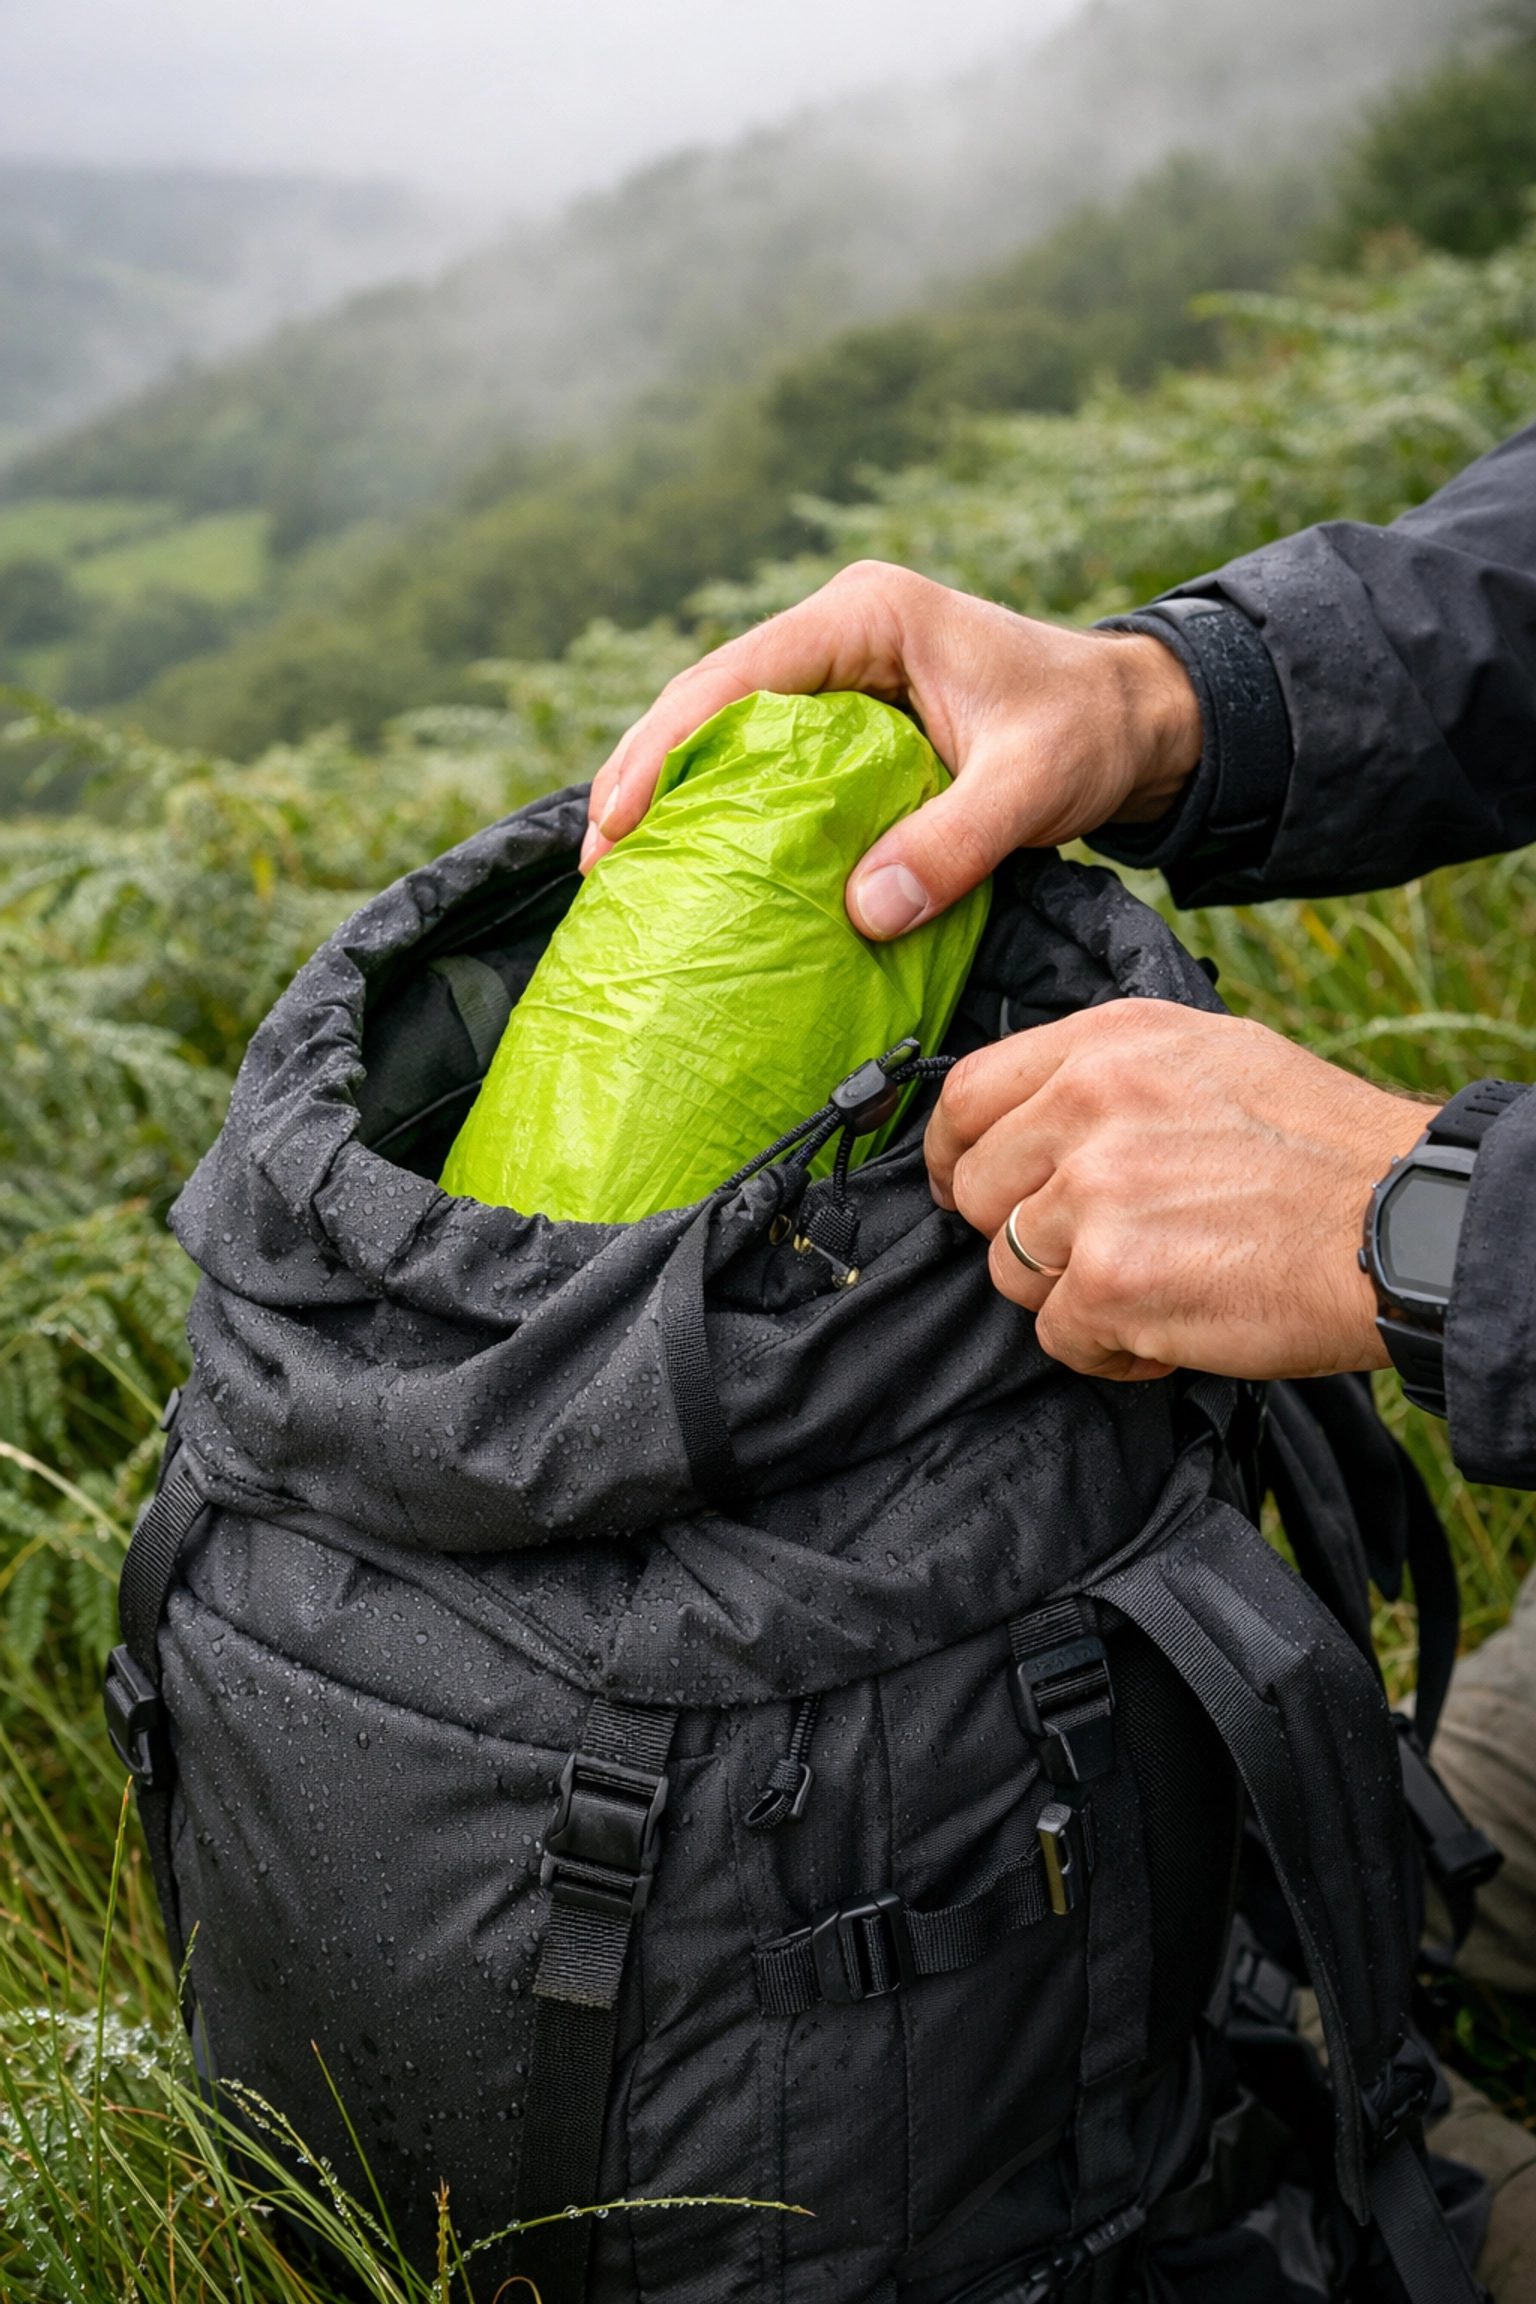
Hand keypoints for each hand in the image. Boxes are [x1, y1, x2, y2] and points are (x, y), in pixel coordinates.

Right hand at [582, 562, 1201, 934]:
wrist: (1136, 721)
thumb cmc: (1090, 731)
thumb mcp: (1033, 785)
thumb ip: (956, 844)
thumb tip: (864, 912)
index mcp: (867, 617)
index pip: (737, 676)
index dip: (666, 745)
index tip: (618, 818)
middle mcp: (838, 633)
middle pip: (706, 698)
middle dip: (643, 774)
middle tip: (597, 863)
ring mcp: (836, 674)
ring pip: (722, 728)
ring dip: (668, 793)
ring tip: (617, 870)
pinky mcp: (844, 719)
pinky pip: (759, 758)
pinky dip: (717, 804)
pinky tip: (686, 861)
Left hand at [925, 1002, 1432, 1382]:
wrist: (1401, 1223)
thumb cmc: (1321, 1148)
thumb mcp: (1208, 1056)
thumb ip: (1108, 1075)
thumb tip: (1031, 1115)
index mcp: (1106, 1043)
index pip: (965, 1095)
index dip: (956, 1155)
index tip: (968, 1188)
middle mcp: (1088, 1104)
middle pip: (979, 1191)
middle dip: (1023, 1233)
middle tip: (1095, 1249)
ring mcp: (1095, 1193)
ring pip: (1011, 1269)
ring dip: (1071, 1294)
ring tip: (1153, 1282)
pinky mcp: (1112, 1281)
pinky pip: (1059, 1337)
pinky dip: (1109, 1350)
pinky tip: (1169, 1327)